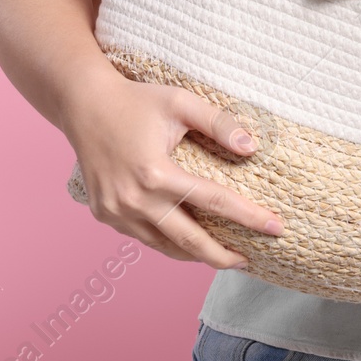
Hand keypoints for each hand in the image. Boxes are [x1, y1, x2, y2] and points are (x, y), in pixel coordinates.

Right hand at [61, 69, 284, 268]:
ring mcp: (116, 212)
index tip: (277, 228)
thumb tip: (251, 148)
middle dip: (222, 256)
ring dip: (194, 255)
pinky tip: (185, 240)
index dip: (250, 217)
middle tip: (249, 260)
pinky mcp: (105, 215)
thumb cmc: (136, 100)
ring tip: (222, 256)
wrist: (84, 104)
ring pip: (164, 246)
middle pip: (190, 242)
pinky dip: (167, 241)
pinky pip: (143, 237)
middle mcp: (134, 200)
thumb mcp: (181, 102)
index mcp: (156, 174)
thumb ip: (219, 123)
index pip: (215, 202)